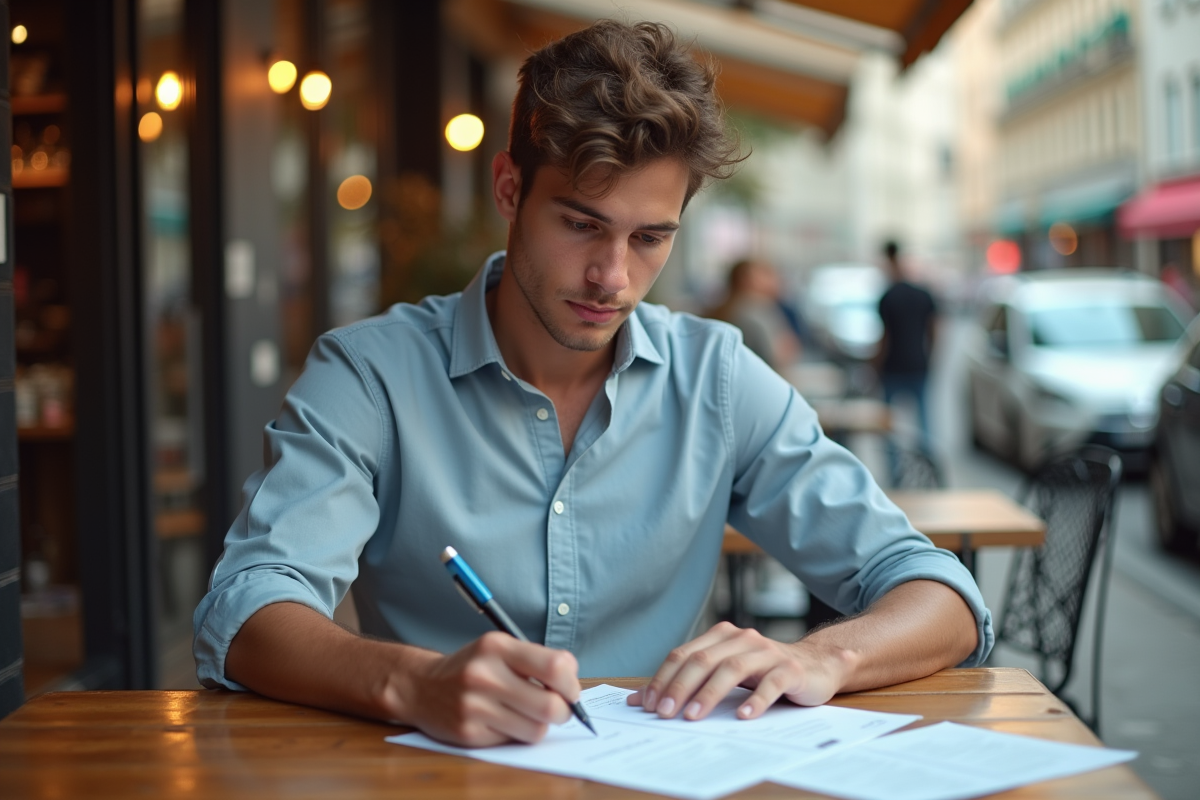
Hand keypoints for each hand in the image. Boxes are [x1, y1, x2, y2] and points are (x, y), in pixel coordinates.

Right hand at [397, 631, 580, 746]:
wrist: (420, 687)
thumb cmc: (471, 667)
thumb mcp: (498, 648)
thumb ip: (535, 660)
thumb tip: (572, 682)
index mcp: (497, 646)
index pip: (555, 666)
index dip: (571, 682)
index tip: (569, 688)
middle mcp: (484, 675)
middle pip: (551, 706)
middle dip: (564, 711)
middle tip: (559, 708)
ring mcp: (475, 706)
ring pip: (536, 729)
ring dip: (540, 725)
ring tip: (529, 714)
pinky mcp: (469, 733)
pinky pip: (513, 740)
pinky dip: (517, 733)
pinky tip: (503, 721)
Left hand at [626, 621, 853, 720]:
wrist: (816, 666)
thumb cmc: (763, 672)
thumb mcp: (724, 674)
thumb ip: (688, 681)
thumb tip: (639, 700)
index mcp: (722, 636)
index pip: (684, 654)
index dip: (664, 678)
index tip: (648, 704)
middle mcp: (742, 639)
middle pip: (703, 659)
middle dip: (680, 687)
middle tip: (665, 712)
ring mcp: (767, 653)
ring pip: (732, 668)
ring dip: (710, 693)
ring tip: (694, 716)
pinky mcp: (790, 669)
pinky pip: (771, 683)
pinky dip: (755, 699)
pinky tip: (743, 715)